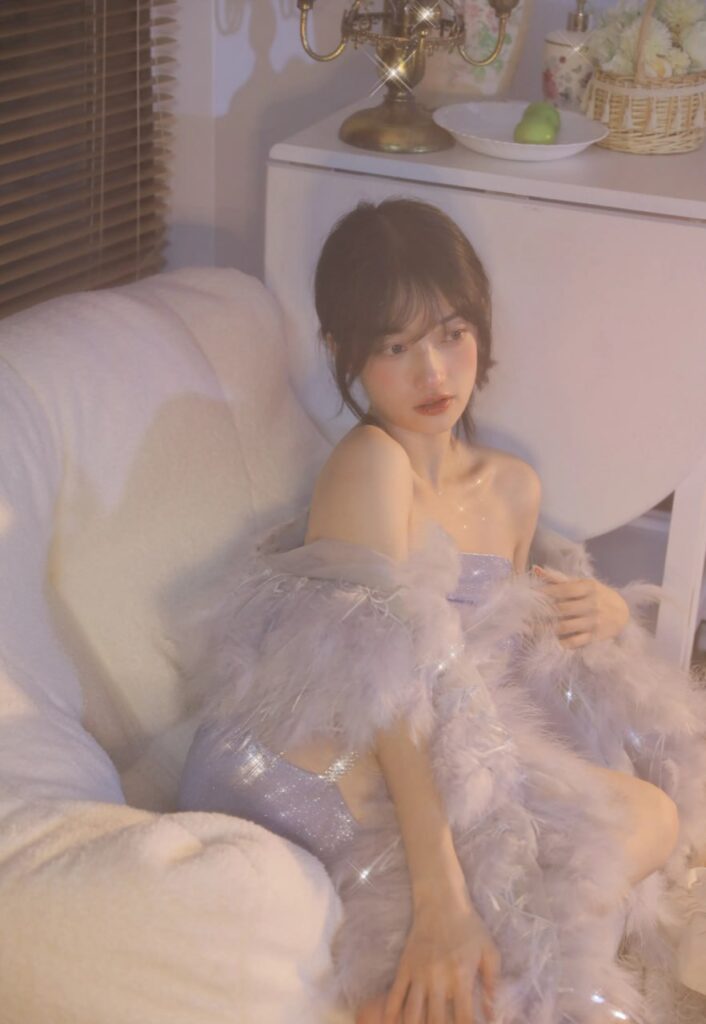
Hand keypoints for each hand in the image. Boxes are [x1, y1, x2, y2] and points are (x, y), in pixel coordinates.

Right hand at [381, 897, 499, 1023]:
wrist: (441, 901)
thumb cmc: (469, 927)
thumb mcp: (489, 952)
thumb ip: (492, 984)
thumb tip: (493, 1016)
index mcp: (461, 976)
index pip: (463, 1018)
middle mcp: (437, 979)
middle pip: (435, 1021)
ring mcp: (418, 973)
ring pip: (411, 1013)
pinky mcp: (404, 966)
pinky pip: (395, 995)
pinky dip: (392, 1013)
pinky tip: (392, 1023)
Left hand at [533, 566, 629, 648]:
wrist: (623, 613)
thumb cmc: (598, 595)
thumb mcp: (583, 583)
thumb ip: (559, 578)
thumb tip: (536, 570)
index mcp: (588, 588)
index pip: (564, 590)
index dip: (545, 592)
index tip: (529, 595)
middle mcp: (592, 604)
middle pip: (562, 609)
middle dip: (542, 612)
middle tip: (524, 614)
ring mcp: (593, 622)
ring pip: (565, 627)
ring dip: (546, 629)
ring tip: (529, 629)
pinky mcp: (594, 637)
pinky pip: (574, 642)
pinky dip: (560, 643)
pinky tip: (547, 641)